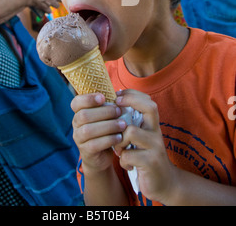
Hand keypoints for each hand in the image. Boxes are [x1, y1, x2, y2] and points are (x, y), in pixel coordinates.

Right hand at [71, 93, 126, 175]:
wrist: (102, 156)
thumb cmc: (106, 130)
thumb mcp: (105, 116)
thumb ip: (108, 106)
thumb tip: (120, 96)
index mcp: (79, 112)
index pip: (76, 102)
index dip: (88, 99)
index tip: (103, 97)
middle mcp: (76, 124)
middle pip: (84, 115)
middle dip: (103, 112)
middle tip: (119, 111)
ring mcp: (79, 138)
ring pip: (88, 130)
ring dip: (108, 126)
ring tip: (122, 125)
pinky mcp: (85, 151)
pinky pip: (94, 144)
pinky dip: (109, 139)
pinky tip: (120, 137)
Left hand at [114, 89, 176, 203]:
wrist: (165, 184)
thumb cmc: (146, 157)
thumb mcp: (142, 139)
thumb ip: (132, 125)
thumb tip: (112, 106)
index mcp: (153, 125)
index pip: (148, 101)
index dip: (132, 94)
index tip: (117, 95)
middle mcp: (156, 133)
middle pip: (149, 108)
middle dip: (129, 102)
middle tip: (115, 109)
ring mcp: (155, 147)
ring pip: (131, 131)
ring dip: (119, 141)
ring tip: (119, 150)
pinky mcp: (151, 163)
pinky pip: (128, 155)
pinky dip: (123, 161)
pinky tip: (127, 165)